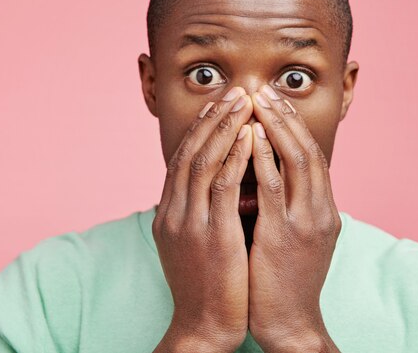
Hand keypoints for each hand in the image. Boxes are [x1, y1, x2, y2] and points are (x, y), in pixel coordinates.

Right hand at [153, 87, 252, 352]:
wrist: (202, 326)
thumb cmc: (206, 286)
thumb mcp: (195, 243)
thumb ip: (199, 212)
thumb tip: (216, 186)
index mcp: (170, 213)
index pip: (183, 158)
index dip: (202, 128)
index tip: (220, 104)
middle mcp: (174, 212)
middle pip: (191, 151)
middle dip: (214, 118)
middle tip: (234, 90)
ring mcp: (189, 222)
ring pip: (204, 160)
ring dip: (225, 126)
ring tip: (243, 100)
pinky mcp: (210, 235)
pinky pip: (221, 184)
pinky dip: (234, 156)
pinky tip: (248, 134)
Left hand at [247, 85, 340, 352]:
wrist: (291, 323)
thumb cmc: (286, 280)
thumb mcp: (295, 236)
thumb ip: (287, 205)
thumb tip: (265, 174)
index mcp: (323, 209)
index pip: (311, 154)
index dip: (292, 125)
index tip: (272, 101)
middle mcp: (320, 209)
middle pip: (307, 148)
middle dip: (284, 116)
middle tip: (263, 89)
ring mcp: (305, 221)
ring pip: (295, 159)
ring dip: (275, 126)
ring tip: (255, 100)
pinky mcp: (284, 235)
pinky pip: (274, 186)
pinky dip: (263, 157)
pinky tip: (250, 136)